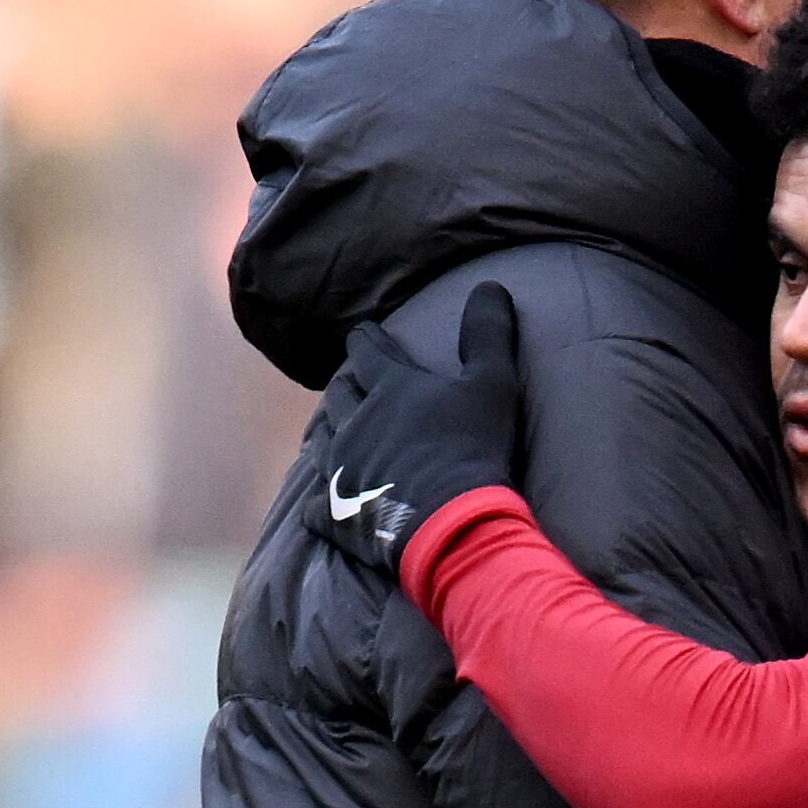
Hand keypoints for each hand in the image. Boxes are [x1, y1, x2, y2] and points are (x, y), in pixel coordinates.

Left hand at [312, 282, 522, 572]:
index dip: (366, 339)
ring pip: (322, 443)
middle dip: (345, 386)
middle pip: (339, 395)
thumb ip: (488, 334)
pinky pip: (315, 506)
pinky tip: (324, 505)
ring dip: (330, 433)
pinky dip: (320, 503)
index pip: (366, 350)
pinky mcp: (335, 514)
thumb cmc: (473, 448)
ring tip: (336, 433)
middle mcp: (355, 423)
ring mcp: (341, 469)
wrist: (451, 522)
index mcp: (389, 388)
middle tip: (352, 385)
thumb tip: (490, 285)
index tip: (365, 334)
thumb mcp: (492, 384)